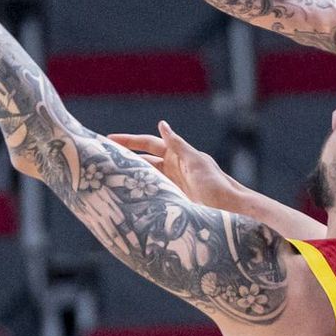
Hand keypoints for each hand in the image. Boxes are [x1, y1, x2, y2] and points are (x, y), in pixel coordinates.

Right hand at [110, 119, 240, 211]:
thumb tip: (162, 124)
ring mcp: (174, 186)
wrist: (232, 211)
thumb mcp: (196, 162)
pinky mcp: (175, 202)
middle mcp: (174, 170)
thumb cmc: (217, 185)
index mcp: (178, 155)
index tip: (109, 139)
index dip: (129, 141)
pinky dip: (141, 196)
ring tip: (108, 179)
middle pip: (144, 161)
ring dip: (131, 178)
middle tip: (102, 160)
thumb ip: (178, 144)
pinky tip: (128, 200)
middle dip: (125, 159)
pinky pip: (154, 196)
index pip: (149, 144)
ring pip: (147, 179)